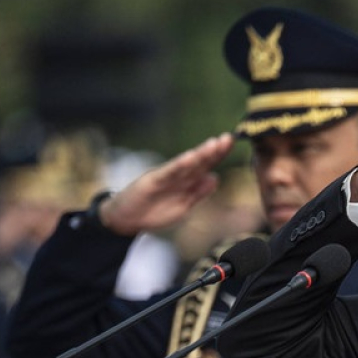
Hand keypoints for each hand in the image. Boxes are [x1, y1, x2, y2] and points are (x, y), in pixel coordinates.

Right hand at [100, 134, 235, 235]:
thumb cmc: (154, 211)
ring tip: (214, 144)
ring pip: (186, 164)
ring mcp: (165, 176)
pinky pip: (168, 172)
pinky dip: (179, 165)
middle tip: (229, 138)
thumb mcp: (183, 205)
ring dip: (200, 154)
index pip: (206, 165)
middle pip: (199, 161)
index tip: (232, 143)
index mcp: (186, 181)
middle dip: (214, 151)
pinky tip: (190, 158)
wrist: (126, 219)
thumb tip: (215, 178)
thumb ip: (198, 193)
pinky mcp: (152, 180)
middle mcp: (177, 175)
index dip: (219, 155)